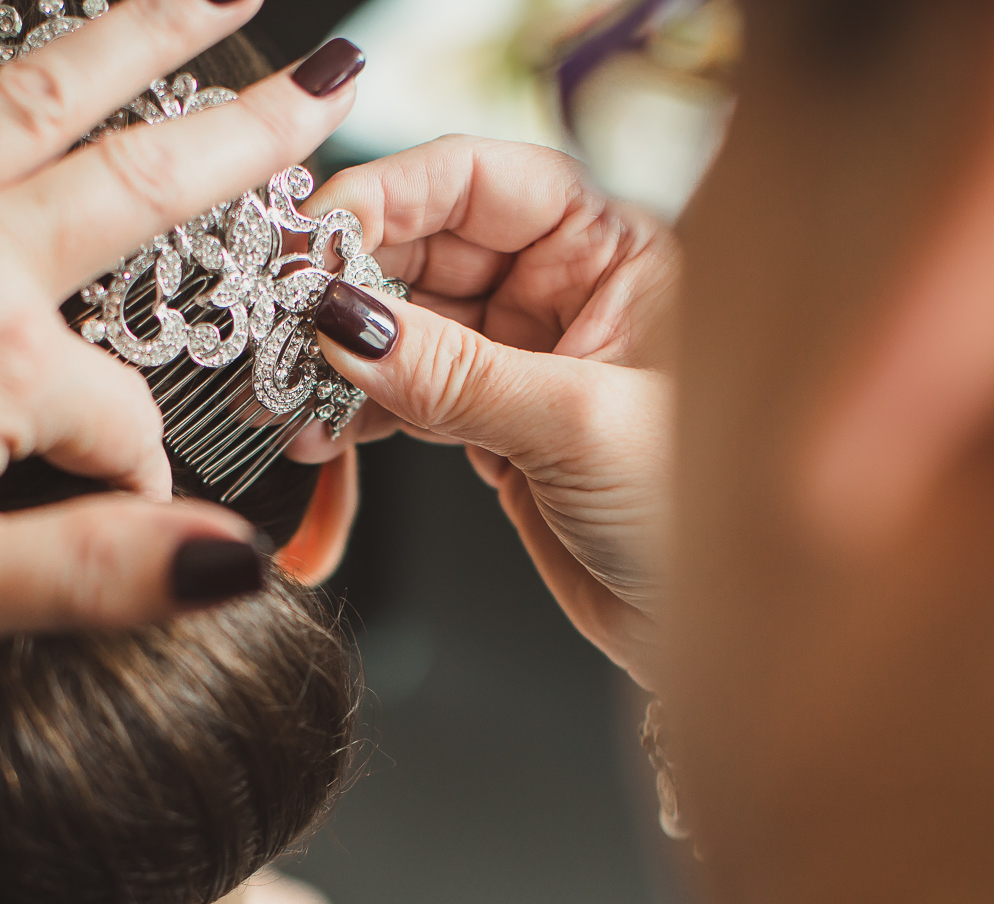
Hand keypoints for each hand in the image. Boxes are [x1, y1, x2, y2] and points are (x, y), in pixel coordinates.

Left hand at [0, 0, 360, 745]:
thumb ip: (99, 573)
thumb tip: (234, 563)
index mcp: (1, 363)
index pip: (125, 420)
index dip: (140, 483)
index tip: (121, 529)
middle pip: (139, 183)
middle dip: (246, 135)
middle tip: (326, 79)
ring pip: (38, 92)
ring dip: (137, 34)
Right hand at [289, 137, 676, 682]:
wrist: (713, 634)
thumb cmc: (707, 512)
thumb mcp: (577, 425)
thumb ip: (453, 373)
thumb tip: (345, 322)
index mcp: (613, 247)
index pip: (479, 179)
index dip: (389, 195)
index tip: (315, 239)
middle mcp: (565, 288)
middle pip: (426, 245)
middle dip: (346, 282)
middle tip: (279, 319)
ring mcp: (524, 357)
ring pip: (403, 324)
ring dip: (337, 354)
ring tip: (285, 390)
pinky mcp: (493, 424)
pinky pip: (404, 393)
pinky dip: (353, 409)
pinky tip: (315, 429)